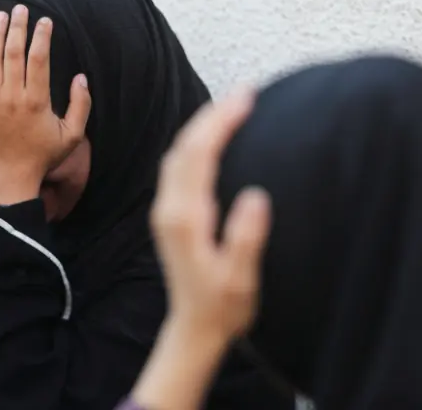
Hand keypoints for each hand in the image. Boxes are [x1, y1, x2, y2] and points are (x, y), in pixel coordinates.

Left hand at [0, 5, 90, 203]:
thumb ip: (81, 105)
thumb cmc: (43, 157)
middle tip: (21, 7)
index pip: (38, 58)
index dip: (42, 36)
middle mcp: (11, 97)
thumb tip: (81, 78)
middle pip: (13, 52)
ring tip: (0, 15)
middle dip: (18, 26)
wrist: (9, 177)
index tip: (46, 20)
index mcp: (36, 101)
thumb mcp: (71, 135)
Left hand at [151, 91, 270, 342]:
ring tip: (233, 106)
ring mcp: (166, 211)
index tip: (246, 97)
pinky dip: (196, 143)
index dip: (220, 122)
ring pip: (178, 154)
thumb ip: (245, 239)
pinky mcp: (170, 216)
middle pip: (184, 147)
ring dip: (202, 126)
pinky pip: (179, 167)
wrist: (193, 328)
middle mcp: (169, 209)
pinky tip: (215, 138)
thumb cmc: (222, 306)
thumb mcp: (239, 279)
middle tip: (245, 92)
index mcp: (185, 219)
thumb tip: (255, 197)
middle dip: (212, 115)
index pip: (198, 155)